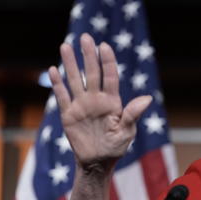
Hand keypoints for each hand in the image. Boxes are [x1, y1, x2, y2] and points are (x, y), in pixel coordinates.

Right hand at [49, 33, 151, 172]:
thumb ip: (132, 115)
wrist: (98, 162)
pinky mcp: (68, 114)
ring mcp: (81, 105)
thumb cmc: (116, 147)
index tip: (104, 46)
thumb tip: (147, 99)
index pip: (110, 76)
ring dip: (70, 63)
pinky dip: (57, 84)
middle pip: (92, 72)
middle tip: (85, 37)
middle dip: (88, 55)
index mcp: (112, 101)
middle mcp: (96, 99)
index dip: (107, 61)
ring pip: (75, 80)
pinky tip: (53, 69)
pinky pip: (62, 96)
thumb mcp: (127, 132)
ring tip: (66, 45)